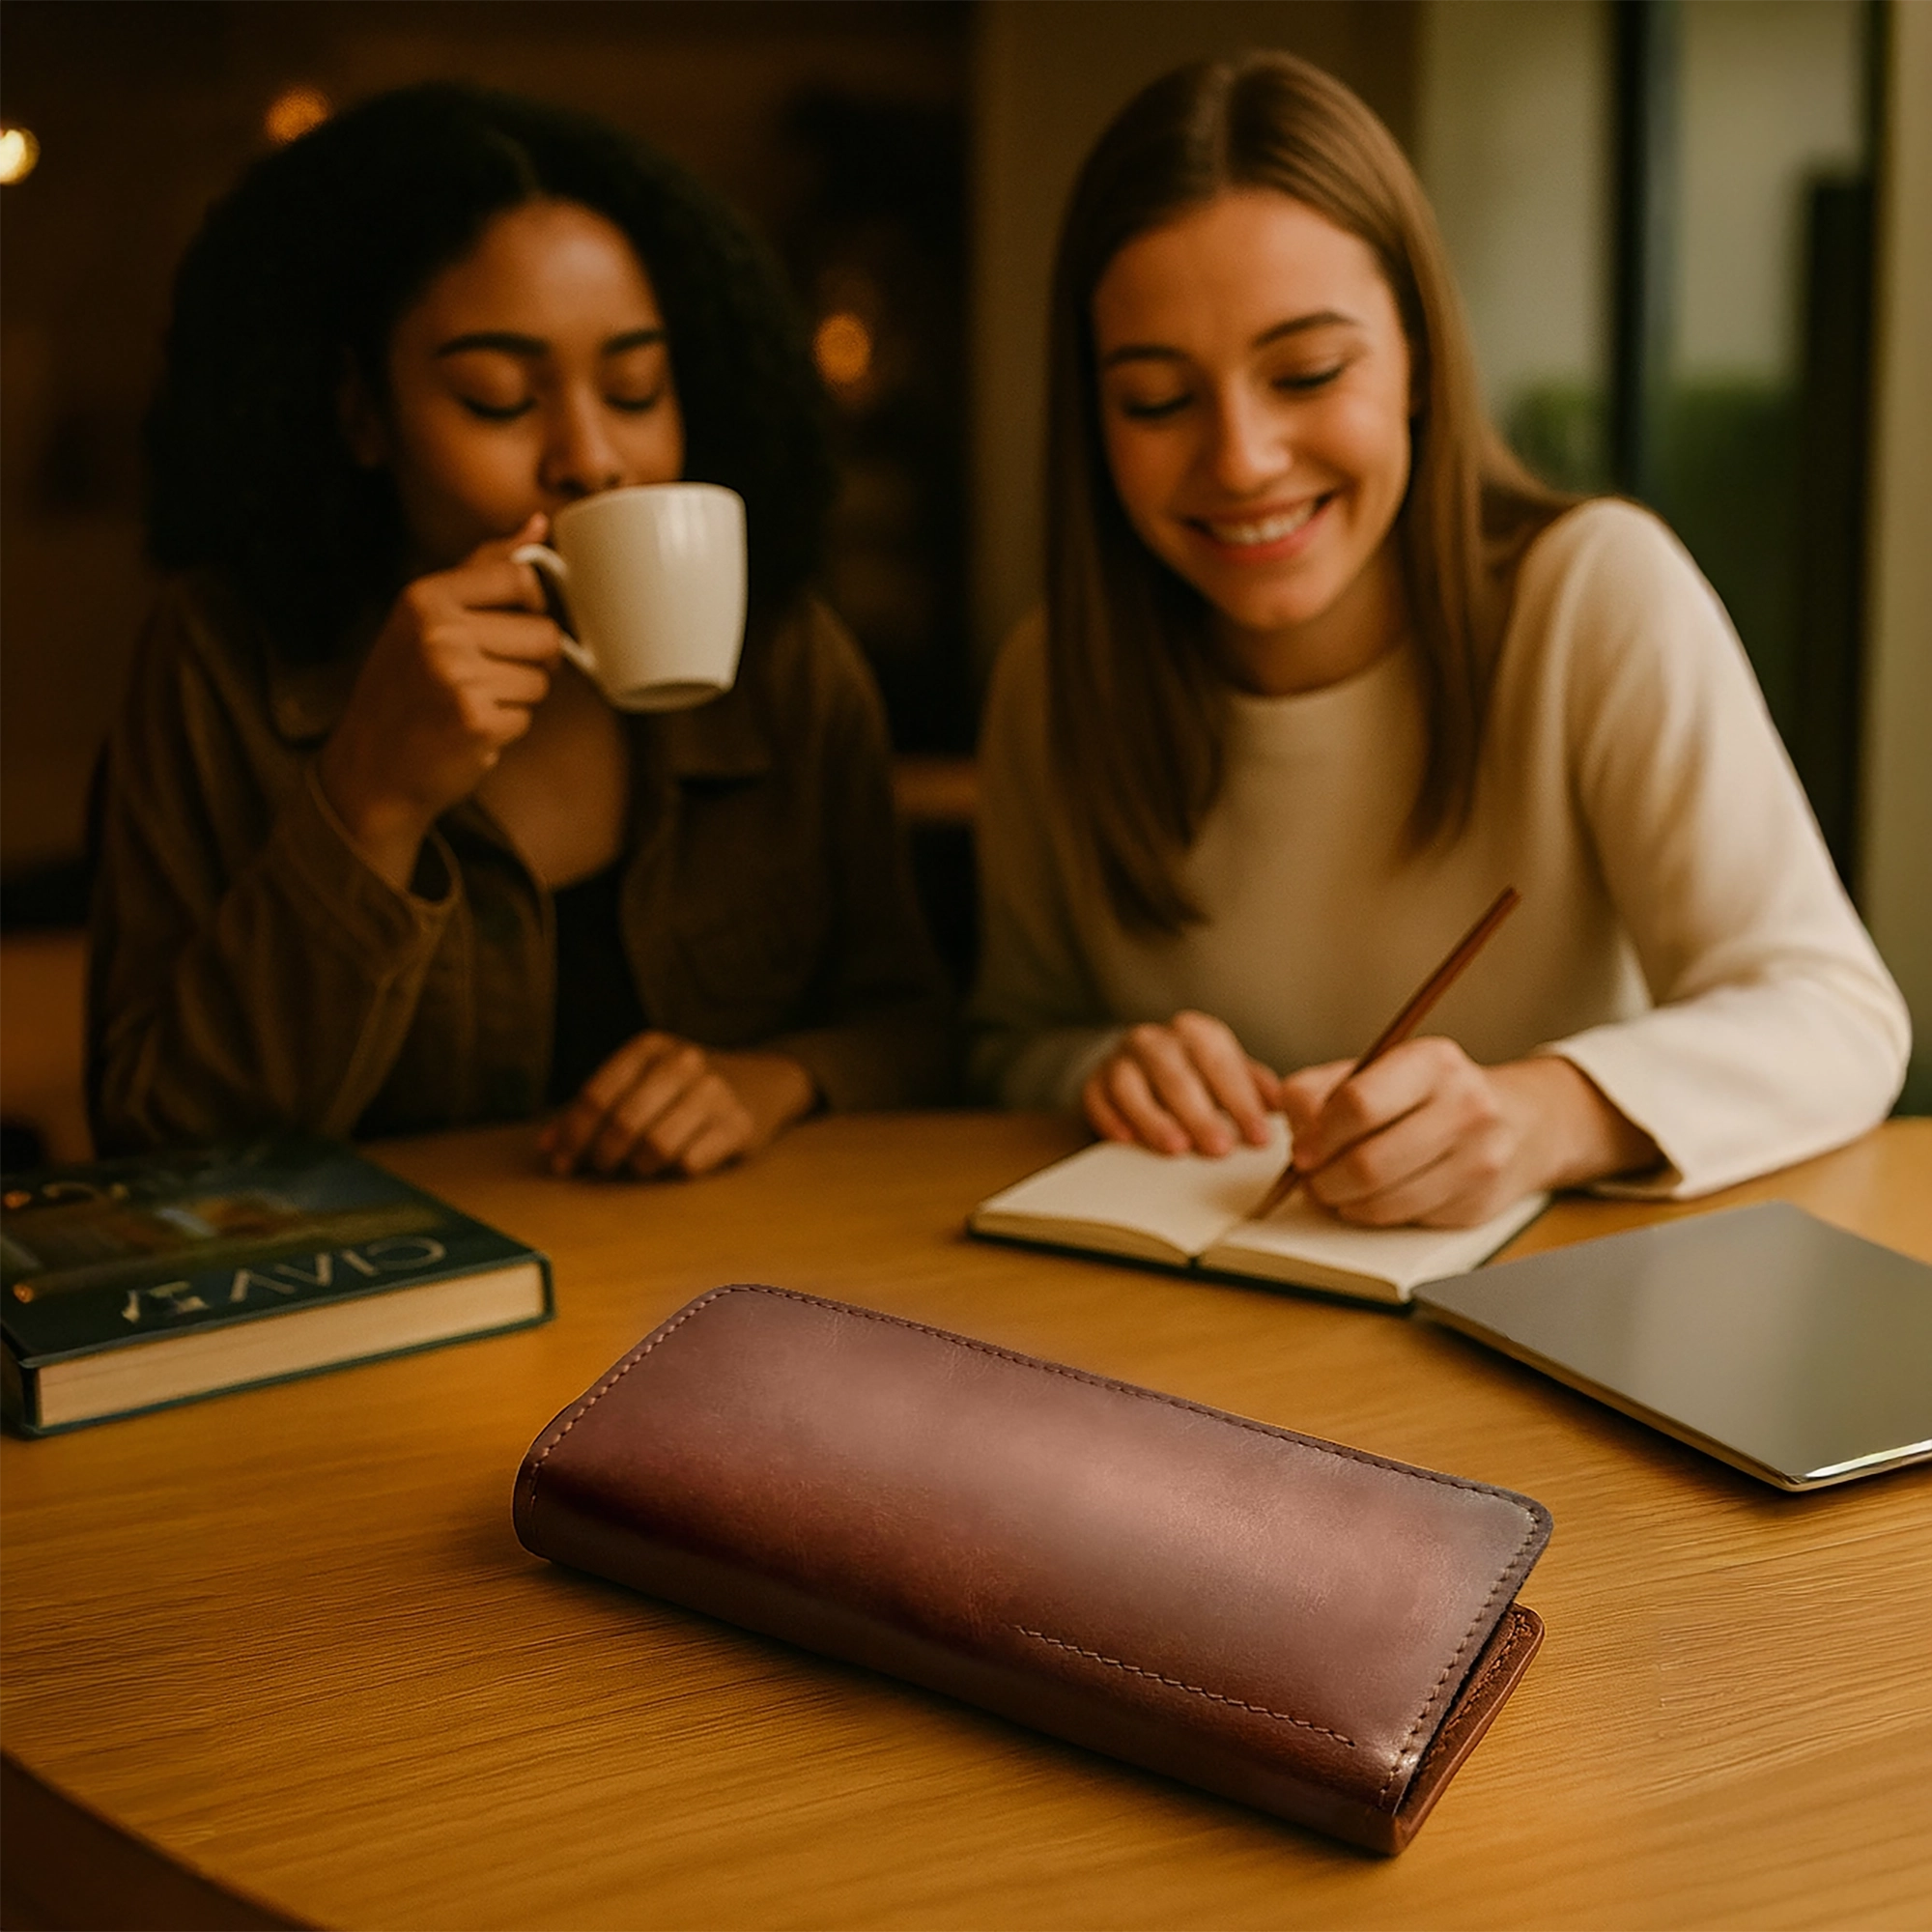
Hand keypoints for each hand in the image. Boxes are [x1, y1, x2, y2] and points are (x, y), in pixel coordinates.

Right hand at [316, 517, 561, 888]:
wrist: (370, 770)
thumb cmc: (403, 690)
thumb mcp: (425, 617)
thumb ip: (483, 568)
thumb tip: (538, 525)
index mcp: (425, 597)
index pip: (519, 576)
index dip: (534, 603)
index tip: (519, 621)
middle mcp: (438, 632)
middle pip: (543, 632)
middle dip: (529, 660)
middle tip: (489, 675)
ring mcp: (456, 678)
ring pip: (542, 679)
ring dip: (519, 697)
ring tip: (474, 702)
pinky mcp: (476, 722)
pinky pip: (529, 716)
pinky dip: (509, 728)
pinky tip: (471, 730)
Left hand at [539, 1034, 818, 1178]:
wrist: (762, 1082)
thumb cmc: (684, 1088)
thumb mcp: (641, 1081)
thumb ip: (593, 1110)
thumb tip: (548, 1148)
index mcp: (650, 1047)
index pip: (597, 1095)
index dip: (572, 1135)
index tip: (561, 1163)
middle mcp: (684, 1063)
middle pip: (623, 1123)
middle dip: (603, 1156)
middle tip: (602, 1168)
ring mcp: (716, 1093)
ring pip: (656, 1147)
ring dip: (639, 1167)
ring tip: (640, 1165)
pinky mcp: (740, 1125)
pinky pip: (690, 1163)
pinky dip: (674, 1170)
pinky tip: (676, 1162)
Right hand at [1082, 1010, 1282, 1155]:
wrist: (1139, 1065)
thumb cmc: (1194, 1074)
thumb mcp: (1227, 1071)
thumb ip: (1254, 1085)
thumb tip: (1284, 1104)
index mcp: (1197, 1034)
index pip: (1222, 1065)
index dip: (1242, 1102)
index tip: (1258, 1137)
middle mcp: (1157, 1040)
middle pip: (1178, 1075)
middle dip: (1200, 1114)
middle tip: (1219, 1148)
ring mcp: (1122, 1058)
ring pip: (1133, 1084)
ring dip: (1154, 1118)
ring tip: (1175, 1147)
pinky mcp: (1094, 1080)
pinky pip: (1097, 1097)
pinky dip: (1110, 1118)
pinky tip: (1125, 1139)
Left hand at [1278, 1040, 1659, 1226]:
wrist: (1522, 1123)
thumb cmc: (1431, 1095)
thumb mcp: (1379, 1071)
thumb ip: (1322, 1091)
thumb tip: (1297, 1134)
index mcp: (1432, 1062)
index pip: (1358, 1104)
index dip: (1318, 1135)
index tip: (1301, 1149)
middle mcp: (1464, 1106)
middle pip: (1369, 1161)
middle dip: (1324, 1179)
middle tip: (1310, 1179)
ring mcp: (1479, 1158)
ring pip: (1384, 1200)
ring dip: (1343, 1202)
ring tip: (1334, 1189)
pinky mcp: (1479, 1202)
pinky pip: (1405, 1218)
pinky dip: (1374, 1213)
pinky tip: (1371, 1197)